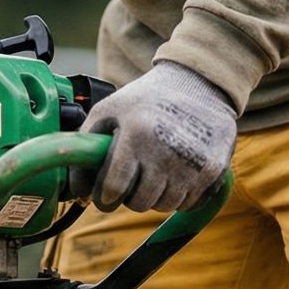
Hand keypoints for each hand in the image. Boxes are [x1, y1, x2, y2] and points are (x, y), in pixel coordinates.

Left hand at [67, 61, 235, 213]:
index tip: (105, 193)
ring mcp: (192, 162)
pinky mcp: (214, 169)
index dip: (104, 197)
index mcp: (136, 133)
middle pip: (138, 203)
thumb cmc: (146, 99)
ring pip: (164, 206)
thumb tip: (75, 191)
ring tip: (157, 169)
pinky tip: (177, 170)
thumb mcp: (109, 110)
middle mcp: (165, 150)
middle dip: (131, 195)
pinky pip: (189, 203)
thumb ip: (85, 148)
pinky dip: (180, 194)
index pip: (112, 190)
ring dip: (156, 195)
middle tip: (135, 176)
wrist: (198, 82)